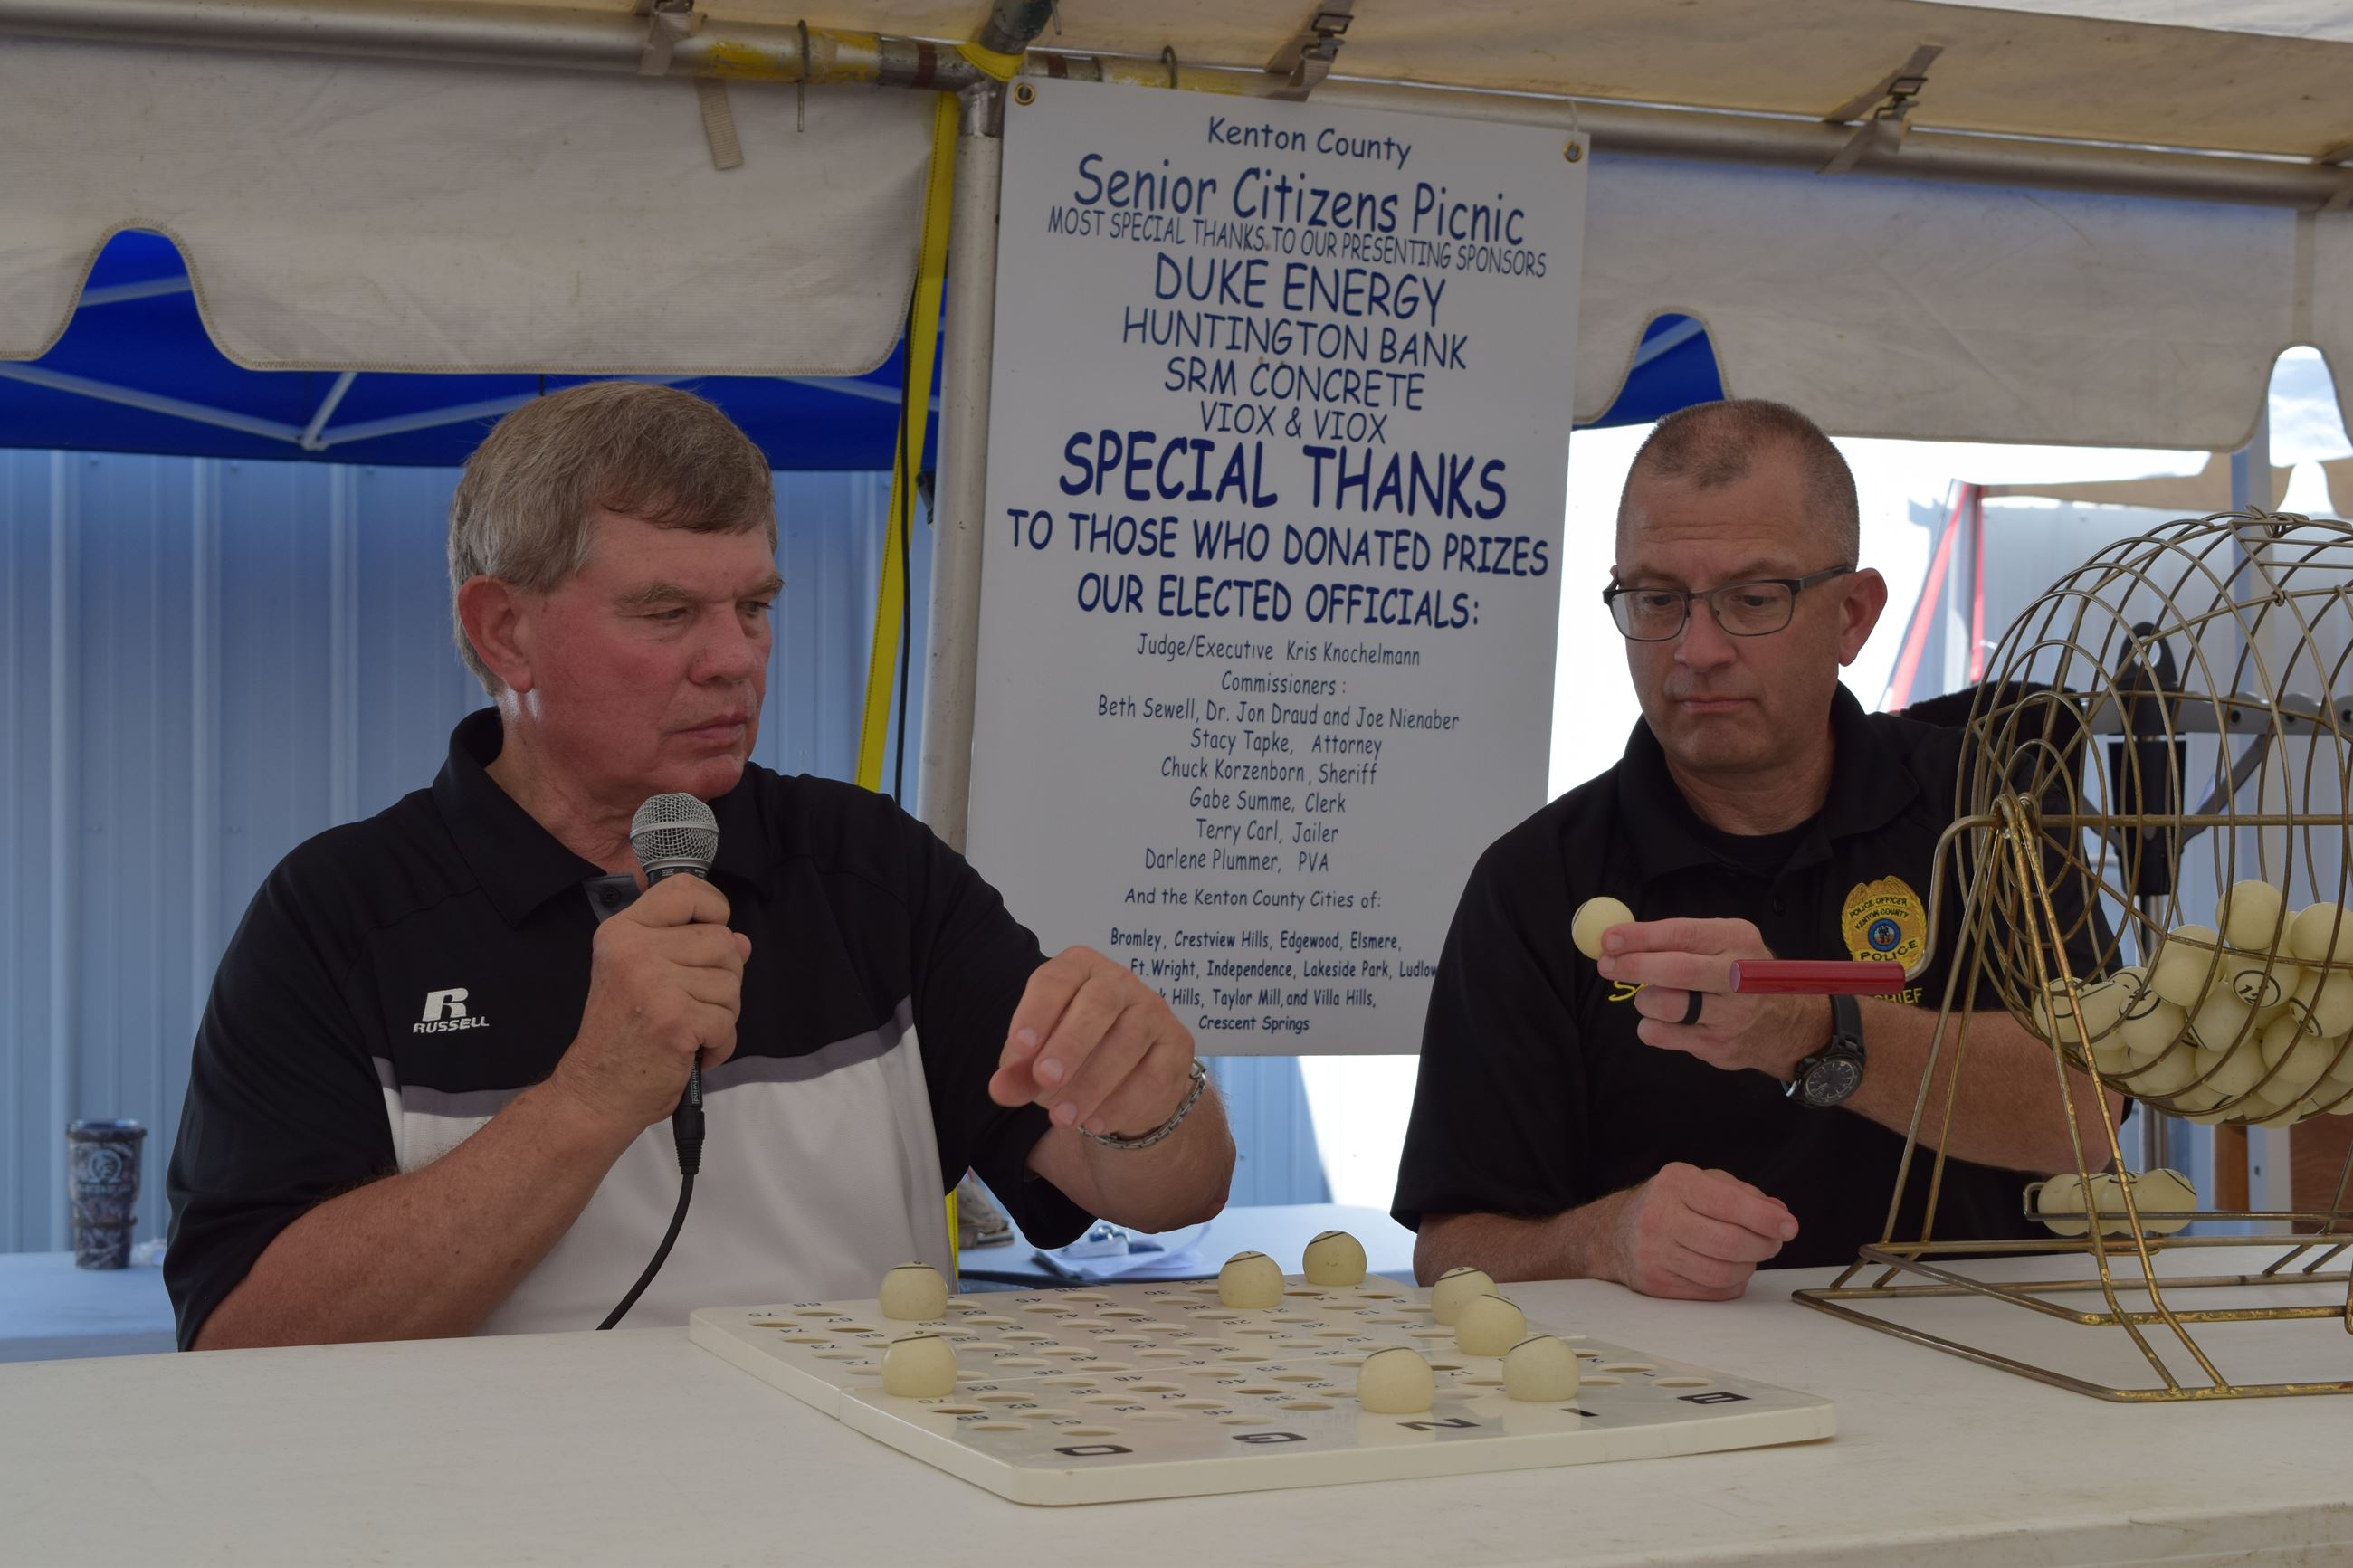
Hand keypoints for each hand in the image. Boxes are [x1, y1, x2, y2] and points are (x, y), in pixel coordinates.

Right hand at [553, 875, 750, 1135]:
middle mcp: (635, 950)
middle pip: (722, 940)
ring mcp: (655, 983)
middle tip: (694, 1004)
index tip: (715, 928)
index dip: (714, 906)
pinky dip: (720, 1044)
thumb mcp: (643, 977)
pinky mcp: (676, 1019)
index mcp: (623, 932)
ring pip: (731, 982)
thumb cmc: (621, 1036)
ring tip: (690, 1030)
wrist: (596, 1092)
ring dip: (722, 1014)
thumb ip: (690, 952)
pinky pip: (728, 1021)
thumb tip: (742, 940)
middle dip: (723, 977)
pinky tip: (694, 1052)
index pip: (684, 890)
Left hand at [990, 946, 1197, 1137]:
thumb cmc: (1073, 1057)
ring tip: (1063, 1117)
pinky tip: (1096, 1124)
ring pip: (1129, 1040)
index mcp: (1079, 970)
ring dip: (1093, 1083)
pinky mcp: (1177, 1045)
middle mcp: (1120, 982)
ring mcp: (1154, 1011)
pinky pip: (1154, 1073)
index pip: (1056, 980)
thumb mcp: (1037, 1062)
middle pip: (1100, 1003)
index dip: (1037, 1011)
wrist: (1126, 1082)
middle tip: (1045, 1079)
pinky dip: (1123, 1102)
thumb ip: (1019, 1073)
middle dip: (1071, 1043)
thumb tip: (999, 1089)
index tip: (1020, 1047)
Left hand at [1596, 917, 1829, 1080]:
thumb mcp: (1723, 943)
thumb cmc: (1739, 973)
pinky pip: (1665, 1036)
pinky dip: (1650, 1026)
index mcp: (1737, 940)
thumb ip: (1679, 939)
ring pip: (1667, 1007)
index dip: (1641, 936)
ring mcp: (1732, 1015)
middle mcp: (1740, 977)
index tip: (1608, 939)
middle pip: (1677, 971)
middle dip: (1634, 966)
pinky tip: (1659, 1020)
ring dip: (1645, 999)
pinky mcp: (1719, 1046)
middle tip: (1606, 965)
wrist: (1785, 1023)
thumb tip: (1619, 938)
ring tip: (1649, 995)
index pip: (1683, 934)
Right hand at [1597, 1163, 1797, 1299]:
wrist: (1615, 1232)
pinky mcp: (1656, 1283)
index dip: (1766, 1219)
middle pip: (1729, 1243)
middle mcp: (1660, 1217)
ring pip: (1723, 1273)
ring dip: (1748, 1267)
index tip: (1789, 1226)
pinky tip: (1729, 1269)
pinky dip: (1731, 1284)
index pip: (1729, 1204)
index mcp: (1675, 1183)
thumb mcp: (1702, 1183)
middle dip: (1764, 1246)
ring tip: (1749, 1255)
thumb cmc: (1669, 1204)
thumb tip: (1779, 1214)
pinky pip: (1711, 1292)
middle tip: (1773, 1243)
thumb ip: (1743, 1195)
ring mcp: (1655, 1253)